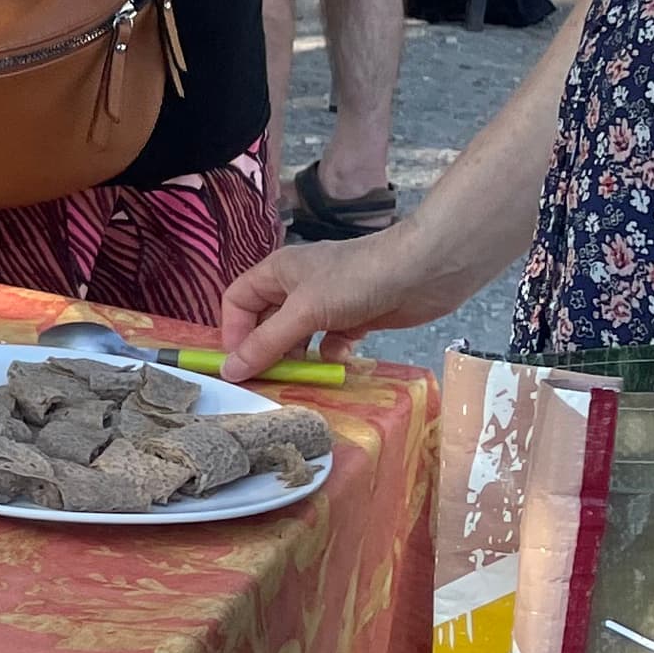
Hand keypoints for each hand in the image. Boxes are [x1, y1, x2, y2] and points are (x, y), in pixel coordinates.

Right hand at [216, 225, 494, 383]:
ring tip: (296, 381)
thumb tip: (229, 371)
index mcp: (277, 272)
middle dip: (265, 351)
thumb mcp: (304, 311)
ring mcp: (328, 304)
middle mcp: (298, 287)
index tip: (237, 363)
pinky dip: (330, 357)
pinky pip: (330, 343)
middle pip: (266, 322)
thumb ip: (267, 343)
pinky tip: (335, 365)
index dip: (232, 331)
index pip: (238, 301)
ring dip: (297, 358)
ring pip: (299, 337)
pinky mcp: (355, 319)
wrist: (424, 271)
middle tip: (265, 381)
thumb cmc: (356, 280)